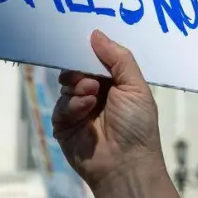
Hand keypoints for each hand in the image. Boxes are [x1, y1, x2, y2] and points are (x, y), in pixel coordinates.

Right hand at [53, 30, 161, 192]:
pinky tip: (85, 107)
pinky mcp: (64, 125)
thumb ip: (118, 58)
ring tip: (92, 93)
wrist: (125, 164)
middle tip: (87, 72)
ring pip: (67, 85)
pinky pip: (60, 105)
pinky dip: (71, 103)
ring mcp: (78, 110)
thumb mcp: (134, 86)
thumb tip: (96, 33)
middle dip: (80, 68)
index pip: (97, 61)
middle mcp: (96, 94)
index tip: (82, 38)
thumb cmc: (137, 124)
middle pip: (78, 70)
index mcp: (116, 84)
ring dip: (78, 85)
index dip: (91, 51)